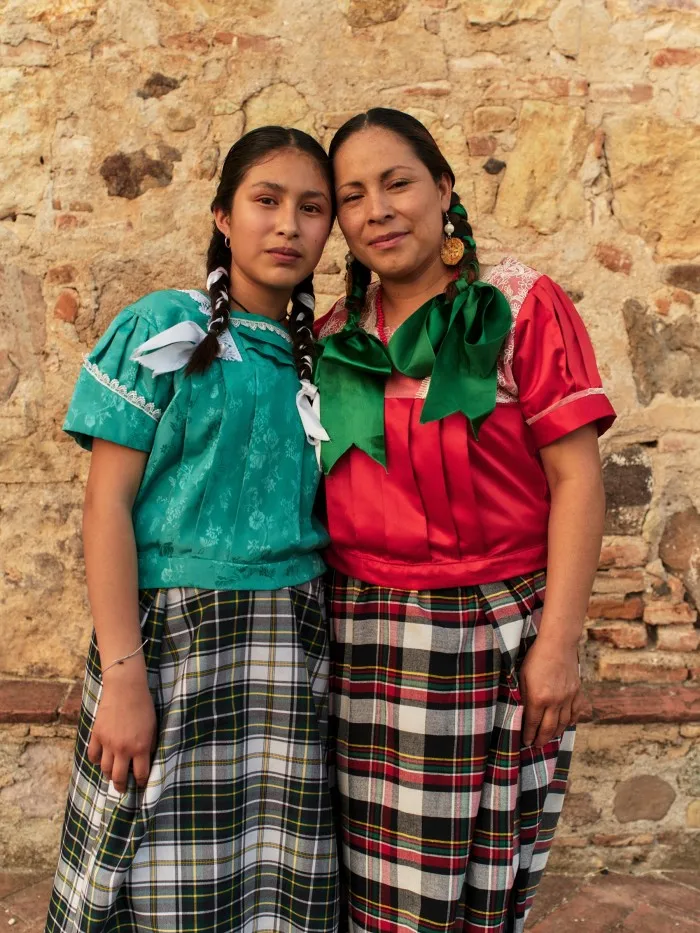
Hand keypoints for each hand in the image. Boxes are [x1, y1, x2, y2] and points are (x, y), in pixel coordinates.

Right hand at [88, 664, 156, 792]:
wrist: (126, 688)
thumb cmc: (144, 705)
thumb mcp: (154, 726)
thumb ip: (151, 744)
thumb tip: (147, 758)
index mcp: (141, 747)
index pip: (140, 774)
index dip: (141, 782)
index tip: (141, 784)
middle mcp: (123, 749)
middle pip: (118, 777)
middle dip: (121, 786)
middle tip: (123, 788)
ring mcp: (108, 743)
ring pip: (105, 769)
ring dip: (109, 774)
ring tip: (112, 775)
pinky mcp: (97, 735)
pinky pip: (93, 756)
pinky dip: (97, 760)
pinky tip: (101, 760)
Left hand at [518, 637, 582, 746]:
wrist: (558, 644)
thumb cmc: (536, 657)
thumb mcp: (523, 676)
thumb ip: (523, 695)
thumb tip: (523, 712)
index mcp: (538, 698)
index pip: (532, 723)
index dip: (529, 735)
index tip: (526, 742)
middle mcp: (555, 701)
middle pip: (549, 728)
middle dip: (542, 739)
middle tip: (537, 746)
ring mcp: (568, 698)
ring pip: (563, 723)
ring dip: (556, 733)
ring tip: (549, 738)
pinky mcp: (577, 692)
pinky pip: (575, 712)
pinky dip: (571, 721)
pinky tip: (566, 725)